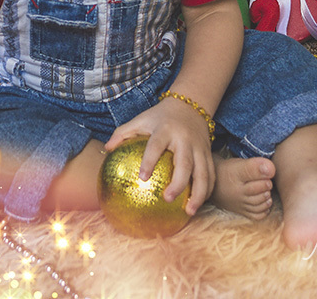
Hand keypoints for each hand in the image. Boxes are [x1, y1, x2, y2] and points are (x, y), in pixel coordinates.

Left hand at [105, 99, 213, 215]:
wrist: (191, 104)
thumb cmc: (161, 116)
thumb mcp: (141, 119)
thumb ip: (123, 133)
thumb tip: (106, 149)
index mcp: (165, 130)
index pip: (156, 146)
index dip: (149, 161)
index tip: (142, 178)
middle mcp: (184, 140)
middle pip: (184, 164)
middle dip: (178, 183)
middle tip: (168, 199)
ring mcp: (199, 147)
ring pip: (203, 172)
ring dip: (198, 193)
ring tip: (190, 211)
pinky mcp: (208, 153)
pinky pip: (211, 174)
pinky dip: (208, 189)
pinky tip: (199, 203)